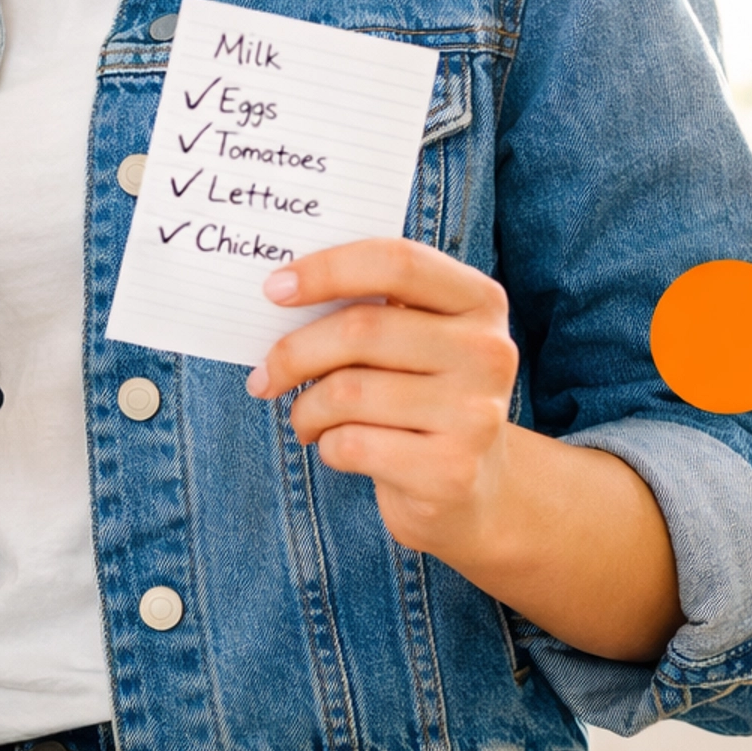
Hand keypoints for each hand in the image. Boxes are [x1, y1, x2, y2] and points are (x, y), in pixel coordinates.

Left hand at [246, 239, 518, 570]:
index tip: (274, 289)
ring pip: (348, 392)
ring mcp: (475, 414)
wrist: (472, 488)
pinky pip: (352, 444)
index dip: (327, 269)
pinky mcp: (452, 471)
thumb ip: (370, 309)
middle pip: (361, 329)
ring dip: (306, 409)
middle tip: (264, 376)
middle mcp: (487, 352)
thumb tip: (281, 294)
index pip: (397, 263)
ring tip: (306, 419)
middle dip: (293, 353)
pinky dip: (327, 446)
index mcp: (480, 302)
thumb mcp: (414, 342)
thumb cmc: (419, 397)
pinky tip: (337, 448)